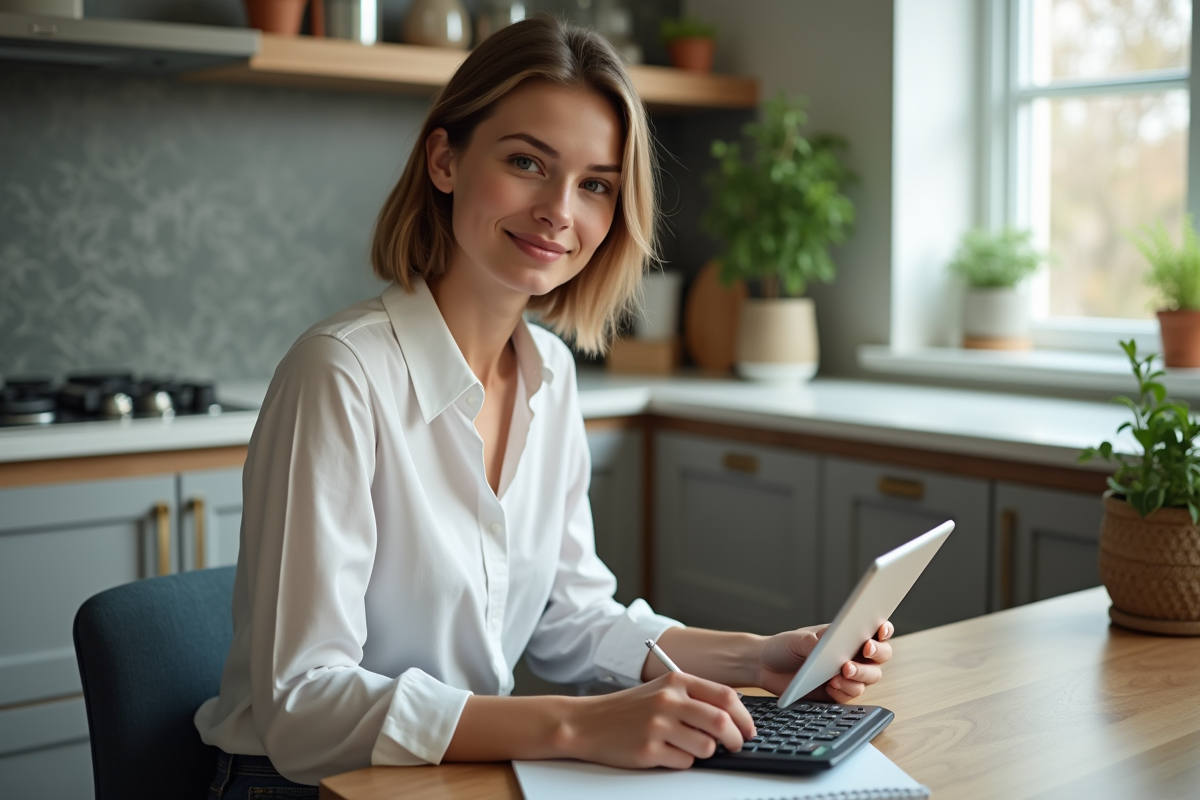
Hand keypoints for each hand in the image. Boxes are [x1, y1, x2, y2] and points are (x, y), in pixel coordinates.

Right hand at [560, 672, 755, 768]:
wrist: (587, 722)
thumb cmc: (627, 709)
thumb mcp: (660, 690)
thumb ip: (693, 697)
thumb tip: (733, 717)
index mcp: (675, 682)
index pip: (725, 696)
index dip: (744, 716)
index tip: (749, 729)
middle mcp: (668, 701)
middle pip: (722, 722)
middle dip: (736, 739)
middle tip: (736, 746)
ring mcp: (657, 726)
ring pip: (707, 747)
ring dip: (707, 753)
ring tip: (691, 748)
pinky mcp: (648, 750)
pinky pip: (684, 763)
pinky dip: (683, 762)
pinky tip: (667, 753)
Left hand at [755, 621, 893, 703]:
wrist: (766, 667)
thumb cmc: (784, 646)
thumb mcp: (797, 639)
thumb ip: (816, 641)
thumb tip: (832, 643)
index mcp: (846, 636)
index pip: (875, 631)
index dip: (884, 630)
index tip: (880, 630)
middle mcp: (852, 655)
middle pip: (880, 656)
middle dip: (877, 653)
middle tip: (865, 650)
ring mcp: (847, 676)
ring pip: (870, 677)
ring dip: (861, 674)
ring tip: (842, 671)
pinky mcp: (838, 694)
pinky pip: (852, 695)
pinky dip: (845, 690)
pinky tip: (832, 685)